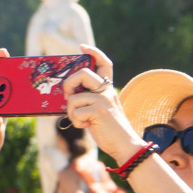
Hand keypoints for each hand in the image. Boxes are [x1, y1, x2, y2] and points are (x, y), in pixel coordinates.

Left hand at [61, 46, 140, 161]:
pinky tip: (87, 126)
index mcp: (108, 88)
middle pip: (82, 73)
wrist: (125, 145)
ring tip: (82, 121)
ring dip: (72, 113)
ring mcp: (103, 99)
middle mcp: (107, 90)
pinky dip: (76, 122)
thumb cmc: (109, 130)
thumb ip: (90, 100)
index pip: (105, 63)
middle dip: (68, 84)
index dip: (94, 52)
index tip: (82, 47)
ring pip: (73, 98)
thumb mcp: (101, 110)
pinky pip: (75, 112)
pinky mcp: (98, 110)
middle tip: (67, 96)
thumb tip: (69, 96)